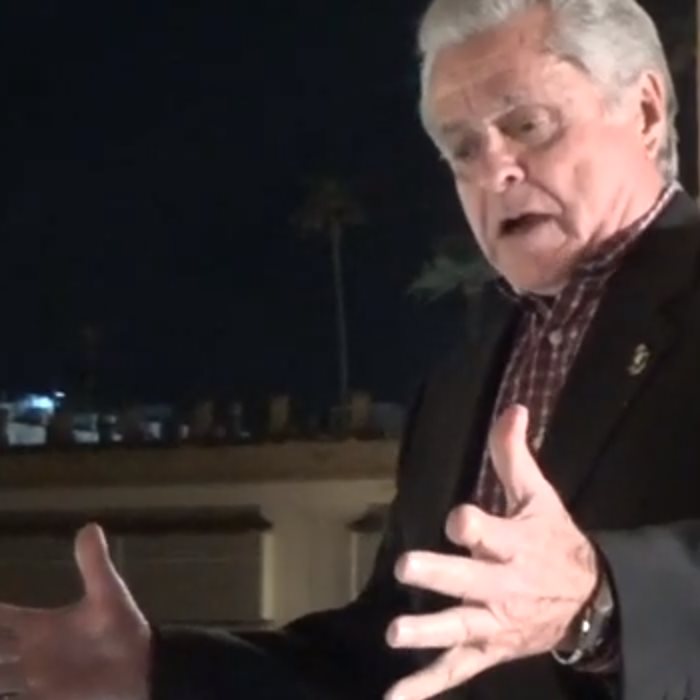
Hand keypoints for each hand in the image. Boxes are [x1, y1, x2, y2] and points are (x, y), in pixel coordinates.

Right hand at [0, 523, 150, 699]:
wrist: (142, 665)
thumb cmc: (123, 627)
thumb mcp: (107, 593)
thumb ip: (94, 564)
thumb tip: (90, 525)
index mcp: (39, 626)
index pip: (0, 619)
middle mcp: (30, 653)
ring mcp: (34, 679)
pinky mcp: (44, 698)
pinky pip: (13, 699)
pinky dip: (5, 695)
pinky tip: (2, 691)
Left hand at [384, 405, 598, 699]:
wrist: (589, 599)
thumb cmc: (554, 540)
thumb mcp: (540, 496)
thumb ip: (514, 456)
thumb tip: (512, 407)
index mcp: (516, 544)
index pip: (489, 531)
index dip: (472, 524)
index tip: (458, 520)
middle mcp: (504, 585)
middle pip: (470, 580)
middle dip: (441, 573)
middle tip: (406, 565)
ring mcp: (495, 622)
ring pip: (460, 627)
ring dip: (429, 631)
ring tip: (395, 632)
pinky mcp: (489, 648)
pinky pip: (457, 670)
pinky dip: (427, 686)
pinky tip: (394, 699)